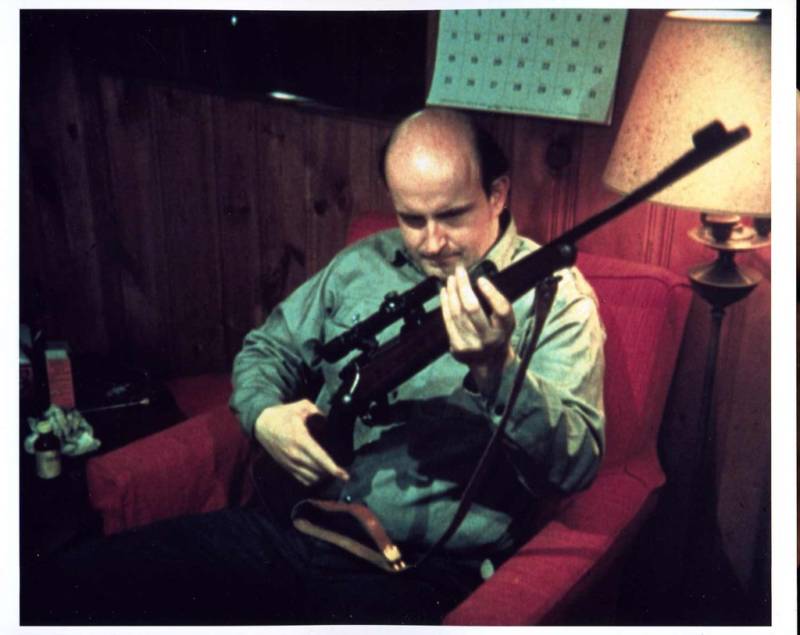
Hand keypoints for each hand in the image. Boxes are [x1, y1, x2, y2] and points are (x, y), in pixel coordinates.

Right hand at [254, 399, 349, 486]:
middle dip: (332, 473)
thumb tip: (329, 422)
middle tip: (342, 470)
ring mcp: (290, 463)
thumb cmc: (283, 415)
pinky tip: (320, 474)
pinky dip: (313, 479)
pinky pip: (302, 480)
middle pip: (318, 471)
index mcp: (300, 439)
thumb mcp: (302, 406)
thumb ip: (318, 412)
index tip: (344, 475)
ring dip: (323, 477)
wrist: (261, 424)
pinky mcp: (286, 467)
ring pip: (311, 478)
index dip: (333, 468)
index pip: (320, 458)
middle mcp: (295, 454)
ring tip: (331, 471)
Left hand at [440, 265, 514, 394]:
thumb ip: (497, 304)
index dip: (491, 293)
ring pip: (457, 313)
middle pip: (473, 309)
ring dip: (452, 293)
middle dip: (463, 286)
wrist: (489, 362)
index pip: (501, 310)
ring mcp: (472, 345)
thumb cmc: (497, 332)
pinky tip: (445, 292)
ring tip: (451, 279)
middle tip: (459, 271)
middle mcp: (489, 339)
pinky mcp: (458, 348)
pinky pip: (448, 321)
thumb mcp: (506, 320)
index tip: (480, 279)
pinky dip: (445, 304)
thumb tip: (478, 279)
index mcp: (505, 329)